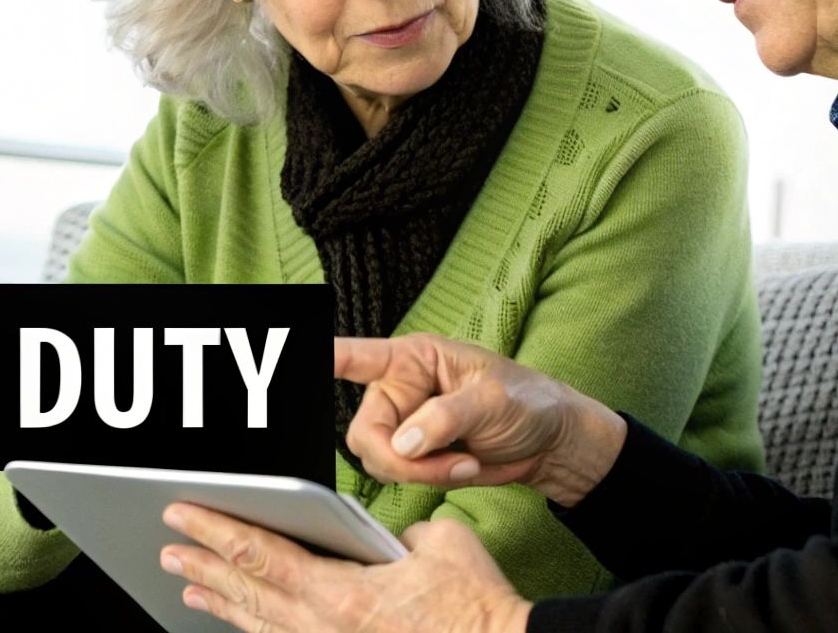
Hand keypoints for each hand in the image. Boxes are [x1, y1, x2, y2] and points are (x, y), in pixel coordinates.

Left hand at [159, 503, 530, 632]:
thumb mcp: (436, 542)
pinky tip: (240, 618)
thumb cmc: (475, 603)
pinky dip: (254, 627)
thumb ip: (392, 533)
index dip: (216, 531)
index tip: (182, 511)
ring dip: (220, 599)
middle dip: (203, 563)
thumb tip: (374, 536)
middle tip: (169, 544)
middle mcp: (326, 629)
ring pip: (259, 623)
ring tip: (187, 580)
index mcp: (341, 594)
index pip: (260, 554)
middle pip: (247, 591)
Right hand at [335, 333, 626, 506]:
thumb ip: (444, 418)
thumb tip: (403, 443)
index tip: (289, 355)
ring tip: (461, 463)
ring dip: (417, 473)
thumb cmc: (528, 401)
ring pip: (375, 460)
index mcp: (412, 359)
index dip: (321, 359)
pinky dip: (426, 482)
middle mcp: (397, 389)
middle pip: (363, 432)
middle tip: (447, 463)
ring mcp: (402, 425)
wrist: (549, 443)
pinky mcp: (412, 456)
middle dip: (400, 459)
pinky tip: (459, 470)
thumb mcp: (493, 400)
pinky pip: (395, 477)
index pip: (354, 355)